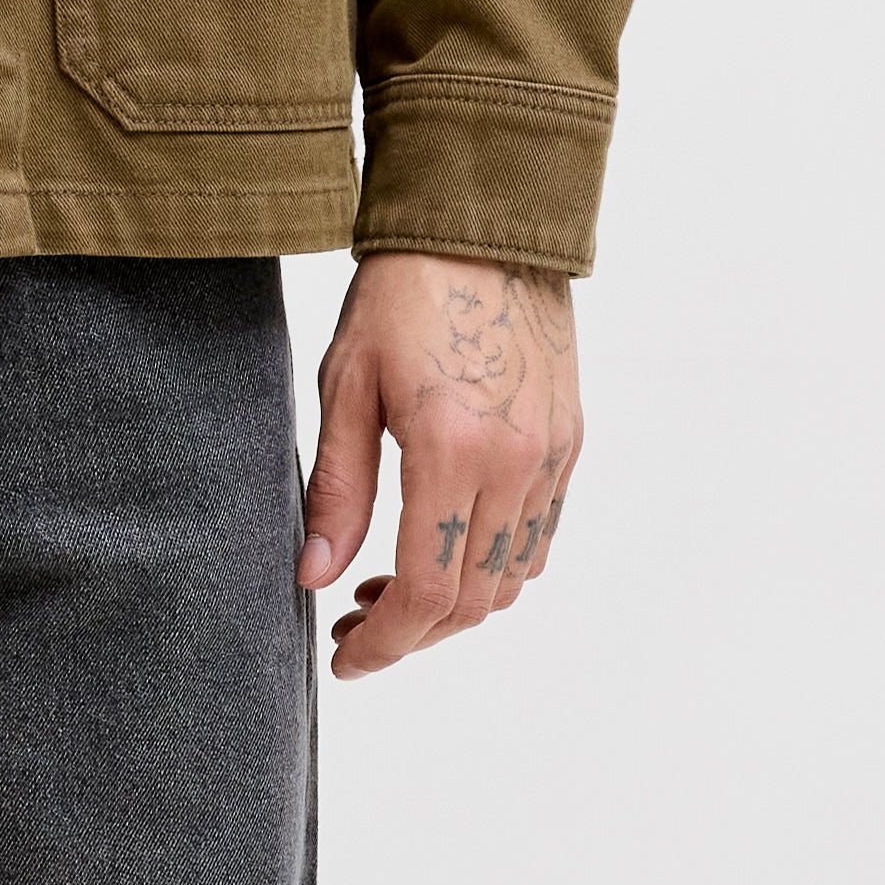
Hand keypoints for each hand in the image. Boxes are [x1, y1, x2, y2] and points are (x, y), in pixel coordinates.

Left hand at [301, 253, 579, 680]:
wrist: (483, 225)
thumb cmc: (401, 293)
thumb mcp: (344, 385)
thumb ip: (335, 490)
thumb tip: (315, 577)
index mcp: (451, 450)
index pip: (426, 591)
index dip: (385, 643)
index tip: (345, 659)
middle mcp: (516, 463)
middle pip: (473, 600)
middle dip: (413, 634)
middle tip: (355, 627)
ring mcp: (552, 455)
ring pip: (513, 579)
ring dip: (454, 605)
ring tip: (389, 586)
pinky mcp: (569, 440)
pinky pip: (539, 537)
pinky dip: (493, 566)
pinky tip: (444, 545)